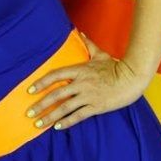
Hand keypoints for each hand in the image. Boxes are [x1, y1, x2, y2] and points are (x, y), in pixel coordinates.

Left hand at [25, 32, 145, 131]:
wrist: (132, 79)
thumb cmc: (116, 66)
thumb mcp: (100, 54)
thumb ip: (88, 45)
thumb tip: (79, 33)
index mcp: (80, 70)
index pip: (55, 76)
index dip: (42, 83)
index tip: (30, 91)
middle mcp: (81, 83)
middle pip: (57, 95)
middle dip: (41, 105)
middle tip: (28, 113)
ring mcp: (88, 96)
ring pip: (65, 108)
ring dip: (50, 117)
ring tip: (38, 124)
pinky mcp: (96, 107)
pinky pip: (78, 116)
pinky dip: (67, 122)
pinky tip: (57, 127)